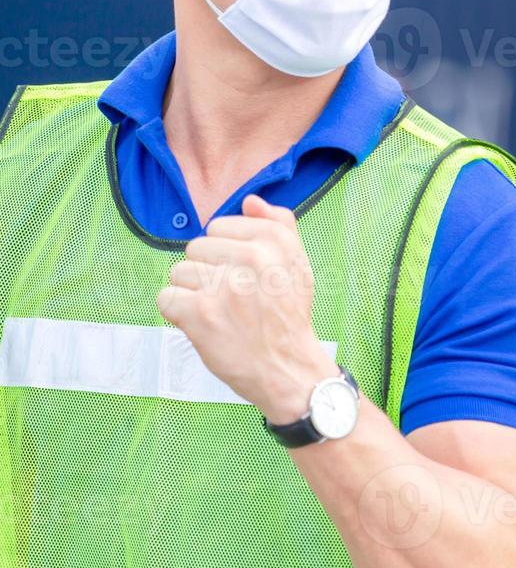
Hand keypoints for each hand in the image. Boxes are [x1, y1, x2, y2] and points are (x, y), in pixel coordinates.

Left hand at [157, 194, 338, 424]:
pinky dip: (177, 314)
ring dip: (191, 295)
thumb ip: (280, 226)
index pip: (219, 228)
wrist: (287, 368)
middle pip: (196, 248)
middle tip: (232, 300)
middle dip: (207, 273)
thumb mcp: (297, 265)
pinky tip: (201, 324)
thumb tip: (250, 200)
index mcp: (274, 241)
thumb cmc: (287, 316)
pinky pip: (165, 298)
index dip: (226, 254)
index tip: (245, 277)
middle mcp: (251, 258)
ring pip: (179, 272)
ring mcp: (224, 286)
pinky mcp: (200, 313)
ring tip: (218, 313)